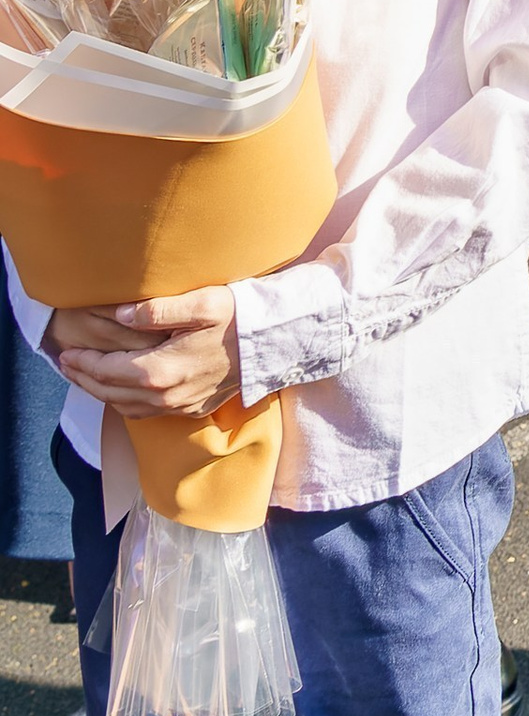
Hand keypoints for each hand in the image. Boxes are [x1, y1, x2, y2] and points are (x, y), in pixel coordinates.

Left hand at [51, 285, 242, 417]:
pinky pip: (146, 413)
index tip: (65, 350)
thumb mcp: (201, 302)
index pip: (107, 370)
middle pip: (110, 392)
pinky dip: (124, 403)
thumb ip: (156, 310)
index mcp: (161, 369)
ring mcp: (179, 406)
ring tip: (85, 377)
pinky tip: (120, 391)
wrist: (276, 344)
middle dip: (84, 379)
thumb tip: (119, 314)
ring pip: (125, 407)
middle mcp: (166, 395)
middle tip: (65, 364)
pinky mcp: (191, 409)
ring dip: (101, 393)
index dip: (83, 361)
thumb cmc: (240, 317)